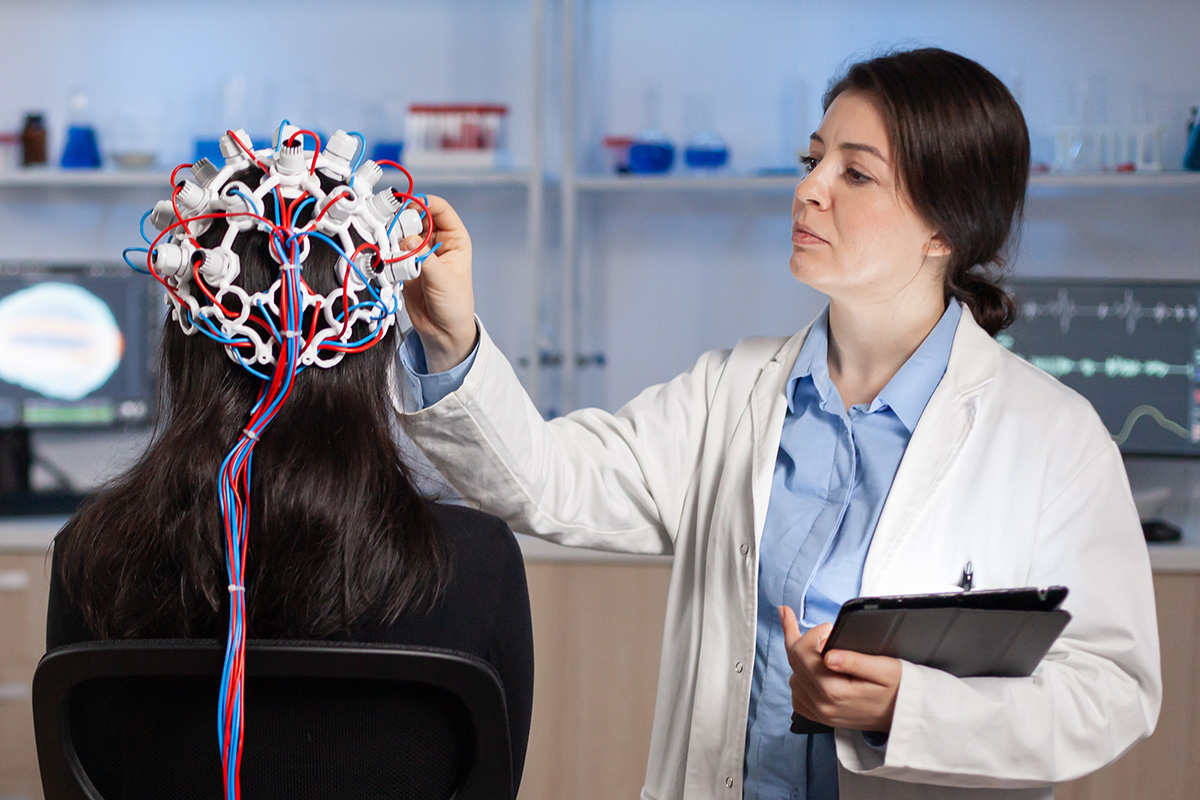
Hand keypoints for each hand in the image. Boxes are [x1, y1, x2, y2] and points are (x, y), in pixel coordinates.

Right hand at [400, 194, 477, 372]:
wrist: (442, 331)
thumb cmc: (455, 305)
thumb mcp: (443, 279)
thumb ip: (424, 258)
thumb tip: (406, 240)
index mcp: (454, 239)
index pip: (440, 209)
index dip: (425, 203)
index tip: (409, 205)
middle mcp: (436, 242)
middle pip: (416, 218)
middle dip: (403, 221)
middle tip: (392, 228)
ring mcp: (419, 253)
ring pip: (401, 234)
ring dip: (392, 238)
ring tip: (388, 248)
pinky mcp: (404, 266)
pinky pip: (392, 253)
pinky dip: (386, 254)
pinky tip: (386, 262)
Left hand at [779, 605, 900, 731]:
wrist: (906, 717)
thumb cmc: (899, 690)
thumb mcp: (886, 670)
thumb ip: (855, 661)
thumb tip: (828, 655)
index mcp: (834, 691)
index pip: (802, 654)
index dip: (811, 633)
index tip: (828, 627)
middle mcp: (823, 704)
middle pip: (794, 663)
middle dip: (796, 637)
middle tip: (794, 618)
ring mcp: (821, 713)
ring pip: (793, 678)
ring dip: (799, 658)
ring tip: (812, 643)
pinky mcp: (823, 717)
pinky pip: (799, 697)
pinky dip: (800, 679)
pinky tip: (809, 668)